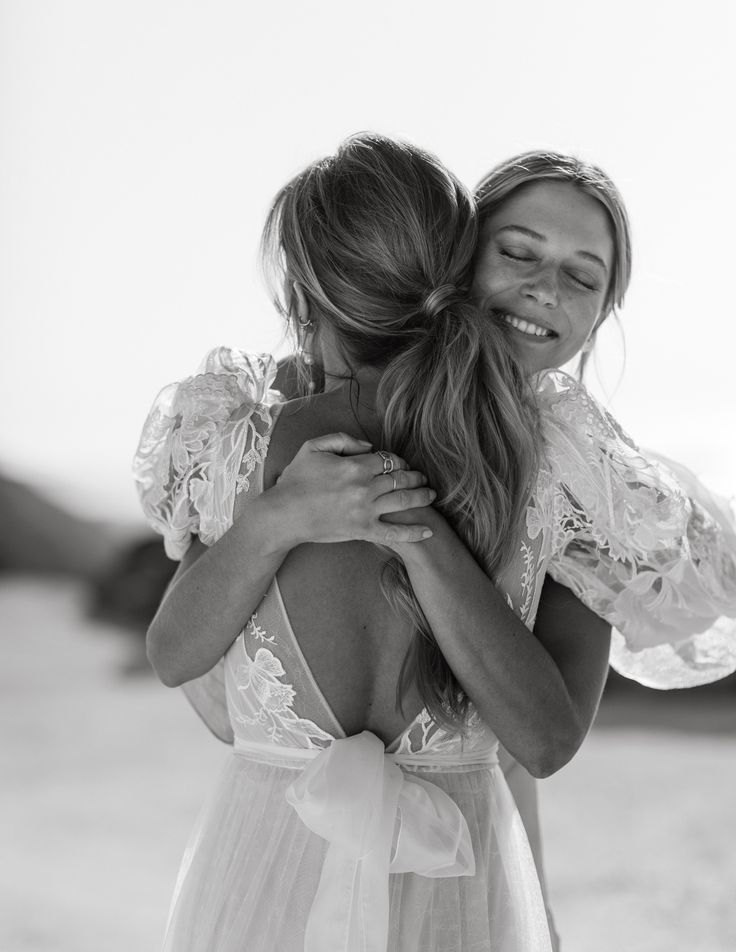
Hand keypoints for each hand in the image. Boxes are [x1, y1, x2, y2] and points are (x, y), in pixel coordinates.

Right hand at [269, 432, 436, 545]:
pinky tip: (428, 532)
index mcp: (354, 465)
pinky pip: (394, 533)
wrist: (283, 514)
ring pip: (403, 501)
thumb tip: (369, 445)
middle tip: (422, 478)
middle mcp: (365, 487)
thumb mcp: (313, 447)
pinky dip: (414, 533)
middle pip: (401, 478)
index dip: (398, 460)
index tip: (399, 464)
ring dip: (422, 496)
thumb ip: (342, 439)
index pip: (388, 459)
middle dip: (415, 476)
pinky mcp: (363, 531)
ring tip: (431, 495)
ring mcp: (366, 510)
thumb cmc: (295, 480)